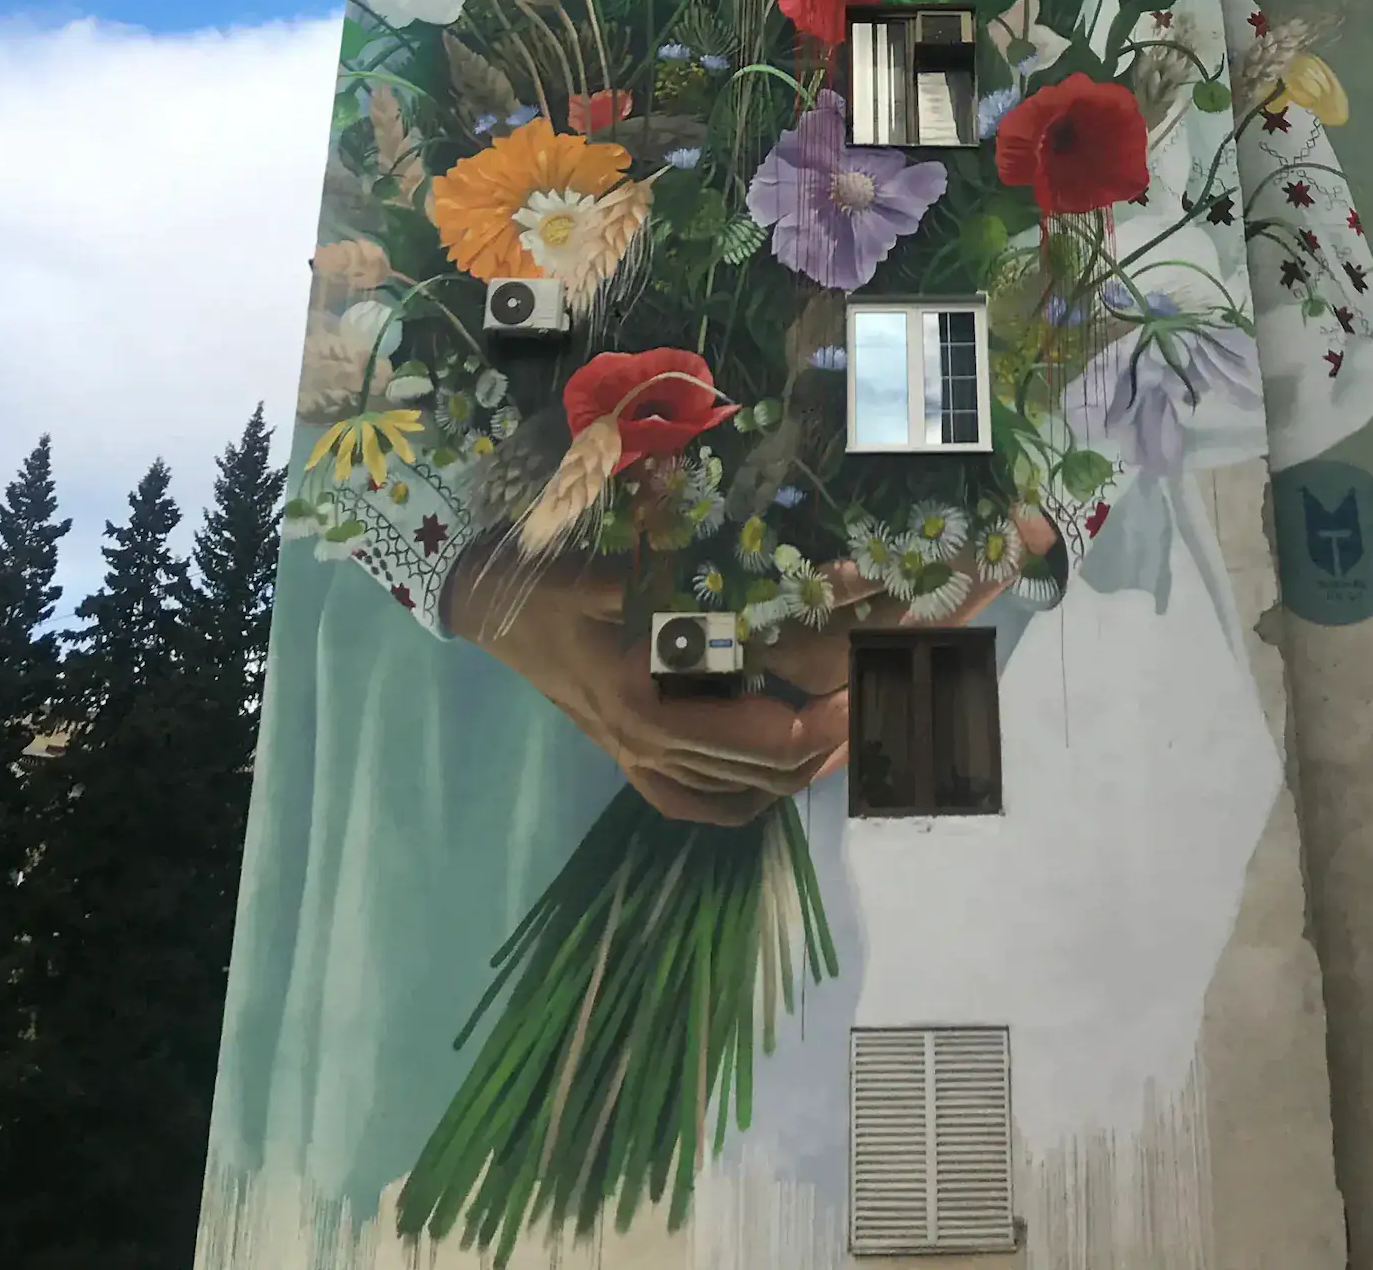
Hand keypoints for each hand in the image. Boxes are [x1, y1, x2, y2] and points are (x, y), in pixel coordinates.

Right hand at [445, 544, 994, 827]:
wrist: (489, 605)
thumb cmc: (552, 578)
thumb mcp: (615, 569)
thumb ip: (692, 584)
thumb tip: (779, 571)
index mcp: (653, 704)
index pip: (767, 739)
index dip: (831, 721)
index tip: (875, 688)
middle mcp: (654, 747)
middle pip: (768, 769)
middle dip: (834, 738)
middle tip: (883, 698)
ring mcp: (641, 762)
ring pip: (743, 793)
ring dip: (803, 767)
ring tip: (852, 726)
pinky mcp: (632, 763)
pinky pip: (696, 805)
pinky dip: (746, 799)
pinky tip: (780, 775)